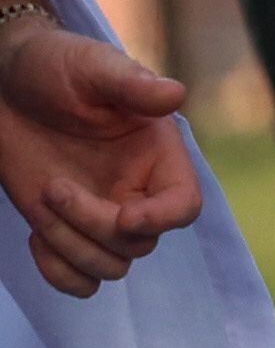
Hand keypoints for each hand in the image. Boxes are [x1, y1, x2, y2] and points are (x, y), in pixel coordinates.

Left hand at [0, 17, 200, 295]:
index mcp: (156, 152)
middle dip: (94, 225)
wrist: (5, 86)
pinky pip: (79, 280)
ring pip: (108, 266)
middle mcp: (135, 189)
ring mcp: (99, 214)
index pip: (185, 205)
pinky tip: (35, 238)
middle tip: (55, 187)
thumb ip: (133, 85)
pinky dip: (58, 273)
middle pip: (140, 243)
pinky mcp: (64, 231)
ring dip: (70, 247)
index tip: (124, 215)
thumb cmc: (55, 67)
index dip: (162, 220)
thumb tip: (177, 95)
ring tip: (43, 200)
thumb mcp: (93, 68)